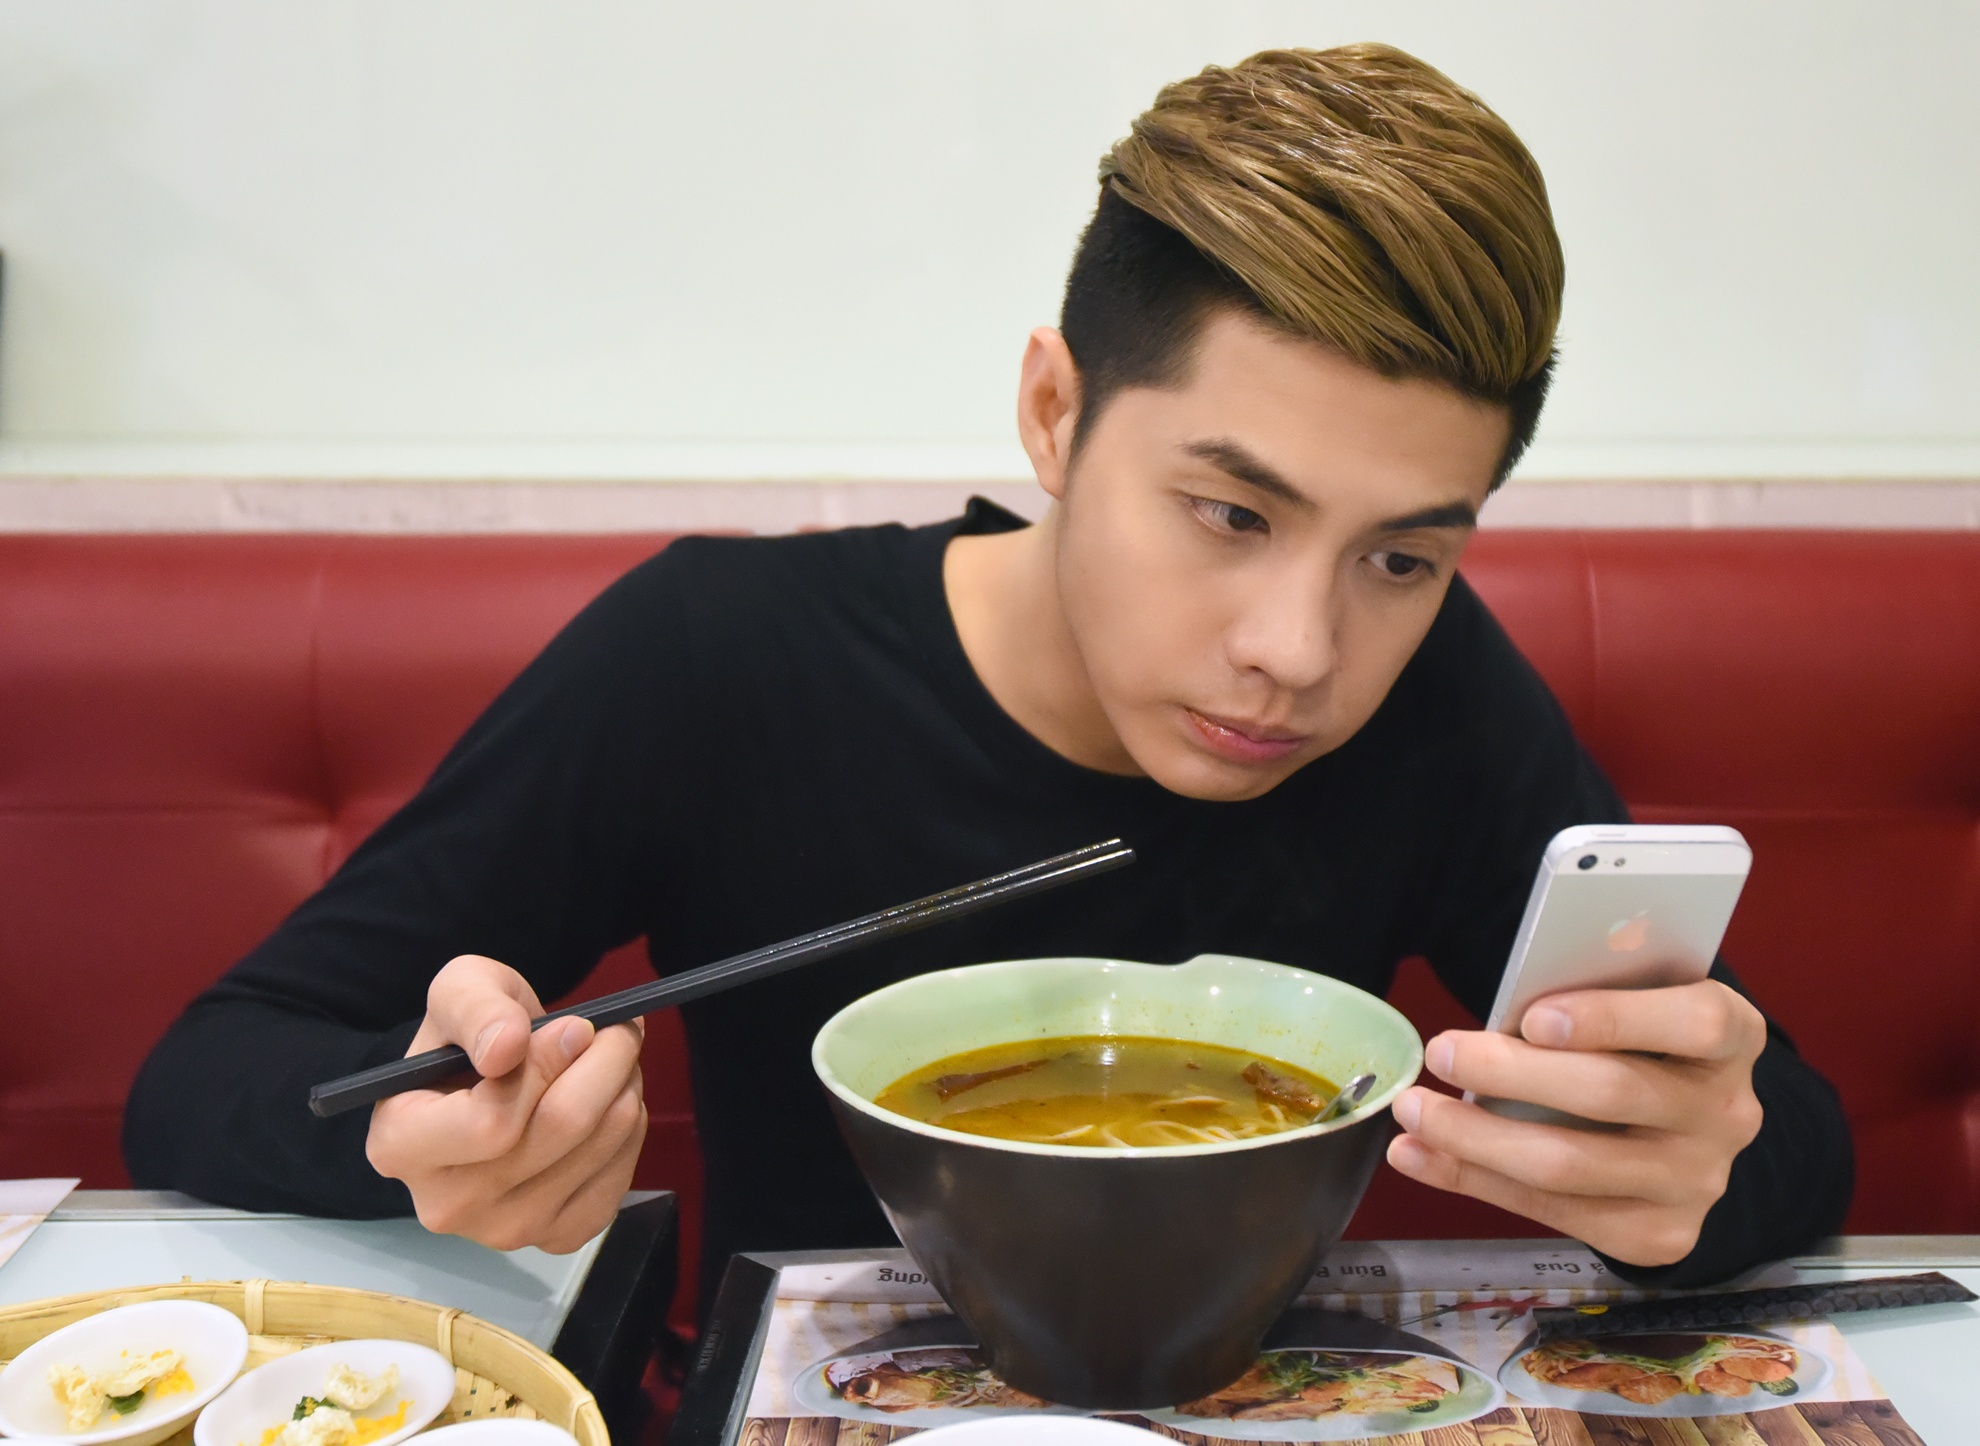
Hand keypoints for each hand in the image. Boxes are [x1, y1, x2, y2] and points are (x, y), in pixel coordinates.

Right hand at [365, 955, 647, 1253]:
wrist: (488, 1085)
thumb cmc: (468, 1038)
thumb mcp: (460, 992)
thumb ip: (477, 1008)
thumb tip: (507, 1046)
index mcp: (399, 1145)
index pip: (492, 1122)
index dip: (546, 1064)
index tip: (574, 1026)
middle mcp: (444, 1205)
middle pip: (559, 1131)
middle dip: (605, 1064)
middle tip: (617, 1030)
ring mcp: (503, 1232)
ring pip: (599, 1148)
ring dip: (623, 1089)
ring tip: (612, 1060)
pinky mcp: (556, 1239)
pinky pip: (619, 1180)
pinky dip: (628, 1130)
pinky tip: (608, 1104)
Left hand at [1384, 980, 1765, 1266]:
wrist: (1688, 1128)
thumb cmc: (1639, 1040)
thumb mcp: (1636, 1002)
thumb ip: (1588, 999)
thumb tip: (1500, 1018)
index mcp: (1733, 1035)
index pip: (1694, 1024)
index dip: (1613, 1019)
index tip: (1533, 1018)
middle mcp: (1728, 1113)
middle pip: (1611, 1094)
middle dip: (1510, 1073)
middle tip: (1440, 1052)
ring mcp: (1699, 1182)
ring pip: (1570, 1165)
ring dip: (1473, 1137)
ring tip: (1413, 1111)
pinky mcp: (1661, 1236)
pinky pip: (1554, 1213)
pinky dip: (1473, 1180)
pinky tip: (1417, 1154)